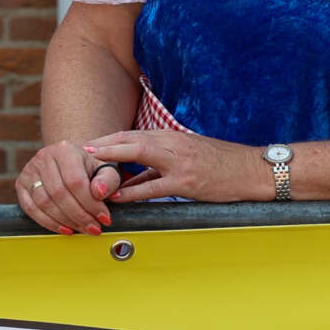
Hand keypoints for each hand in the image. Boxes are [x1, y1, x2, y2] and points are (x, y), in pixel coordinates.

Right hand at [17, 140, 123, 234]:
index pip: (76, 181)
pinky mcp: (20, 184)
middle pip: (59, 193)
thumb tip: (99, 193)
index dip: (90, 204)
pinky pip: (30, 208)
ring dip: (65, 221)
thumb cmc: (88, 169)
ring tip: (82, 229)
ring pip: (44, 203)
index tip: (104, 218)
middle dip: (79, 216)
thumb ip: (108, 180)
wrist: (68, 163)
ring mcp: (29, 170)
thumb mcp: (105, 170)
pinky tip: (65, 229)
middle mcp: (44, 156)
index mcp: (65, 149)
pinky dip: (48, 223)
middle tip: (94, 228)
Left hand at [82, 129, 268, 202]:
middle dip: (102, 145)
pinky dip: (133, 191)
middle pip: (129, 139)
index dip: (108, 140)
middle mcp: (172, 144)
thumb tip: (132, 177)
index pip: (132, 134)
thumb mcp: (187, 157)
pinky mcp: (187, 182)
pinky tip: (117, 195)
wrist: (251, 170)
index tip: (87, 145)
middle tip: (78, 151)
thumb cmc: (219, 165)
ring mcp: (179, 162)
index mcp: (171, 138)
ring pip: (138, 155)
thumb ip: (159, 165)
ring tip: (88, 169)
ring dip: (111, 160)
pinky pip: (154, 186)